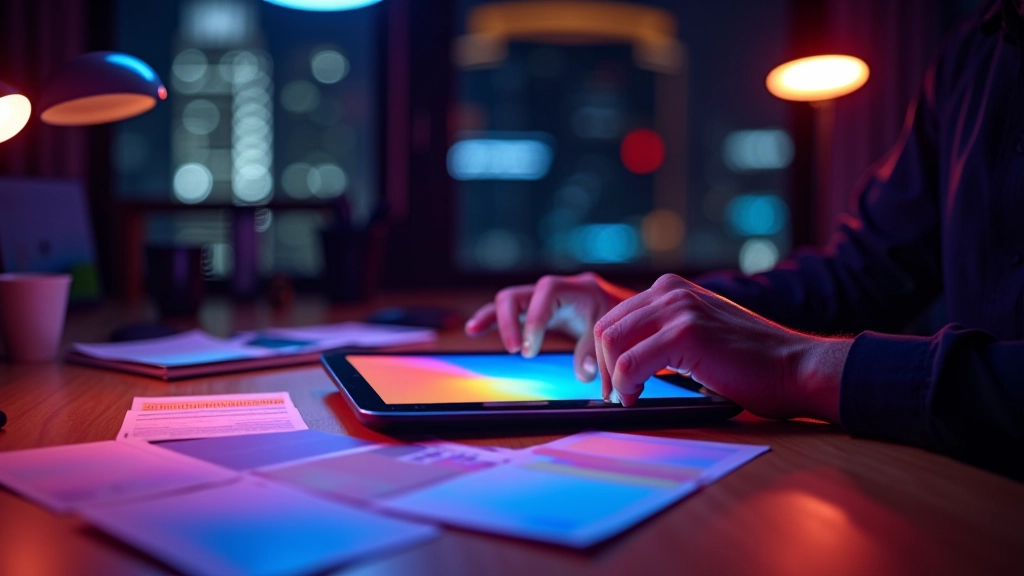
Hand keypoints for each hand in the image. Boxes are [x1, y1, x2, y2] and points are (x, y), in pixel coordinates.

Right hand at [465, 272, 634, 381]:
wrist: (624, 311)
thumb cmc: (619, 321)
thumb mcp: (612, 334)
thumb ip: (596, 354)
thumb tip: (584, 373)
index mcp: (577, 289)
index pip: (547, 293)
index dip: (535, 319)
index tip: (531, 350)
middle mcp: (555, 290)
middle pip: (519, 293)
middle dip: (510, 322)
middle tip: (517, 352)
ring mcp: (542, 299)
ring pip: (509, 300)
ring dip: (496, 320)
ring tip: (481, 335)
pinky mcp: (535, 309)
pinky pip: (508, 310)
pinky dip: (490, 318)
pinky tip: (473, 329)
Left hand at [593, 274, 850, 421]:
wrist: (797, 368)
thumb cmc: (753, 362)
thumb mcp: (701, 333)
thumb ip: (666, 334)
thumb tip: (624, 360)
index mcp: (671, 289)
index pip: (613, 318)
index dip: (606, 355)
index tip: (614, 382)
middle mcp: (670, 291)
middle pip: (604, 328)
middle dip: (603, 367)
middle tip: (615, 395)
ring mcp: (678, 309)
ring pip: (611, 343)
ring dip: (612, 377)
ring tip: (627, 398)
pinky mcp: (685, 334)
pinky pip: (630, 363)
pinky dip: (626, 386)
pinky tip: (638, 398)